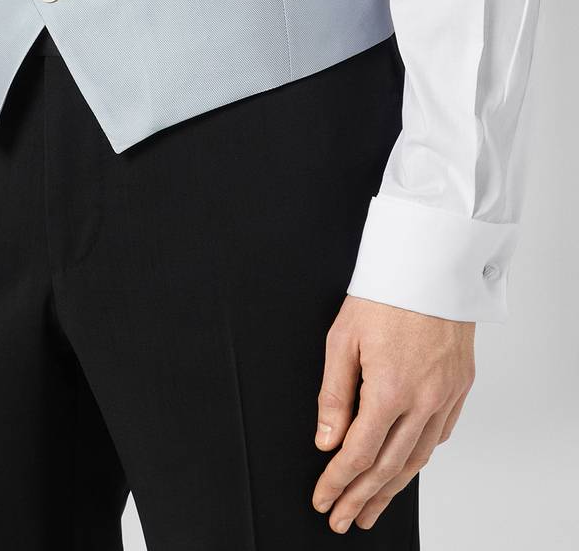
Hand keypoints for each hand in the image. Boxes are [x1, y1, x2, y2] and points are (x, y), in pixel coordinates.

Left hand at [312, 296, 474, 532]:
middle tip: (342, 519)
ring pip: (418, 457)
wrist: (431, 264)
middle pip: (389, 466)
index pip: (358, 453)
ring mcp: (446, 394)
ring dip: (392, 489)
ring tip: (372, 510)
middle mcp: (423, 399)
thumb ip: (334, 394)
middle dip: (361, 498)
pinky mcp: (460, 385)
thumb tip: (327, 440)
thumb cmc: (384, 294)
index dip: (337, 482)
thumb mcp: (342, 338)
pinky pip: (441, 434)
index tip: (322, 498)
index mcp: (390, 389)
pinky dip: (421, 458)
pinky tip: (406, 468)